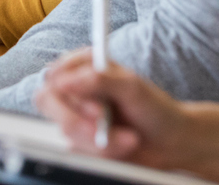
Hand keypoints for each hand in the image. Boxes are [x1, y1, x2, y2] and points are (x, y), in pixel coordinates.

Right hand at [35, 48, 193, 169]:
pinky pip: (76, 149)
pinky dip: (101, 153)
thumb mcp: (132, 87)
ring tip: (128, 139)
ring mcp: (77, 114)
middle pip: (48, 101)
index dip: (71, 95)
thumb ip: (99, 79)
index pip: (56, 75)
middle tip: (105, 128)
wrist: (169, 142)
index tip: (97, 110)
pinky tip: (121, 146)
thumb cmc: (154, 108)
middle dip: (80, 122)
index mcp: (86, 64)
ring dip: (99, 141)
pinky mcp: (80, 139)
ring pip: (65, 129)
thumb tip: (65, 81)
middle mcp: (76, 87)